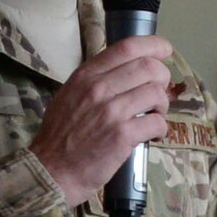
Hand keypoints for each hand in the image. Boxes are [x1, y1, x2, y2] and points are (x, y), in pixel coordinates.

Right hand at [28, 35, 174, 206]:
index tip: (165, 50)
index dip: (153, 45)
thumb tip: (126, 71)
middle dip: (163, 78)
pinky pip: (156, 122)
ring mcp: (111, 111)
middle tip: (160, 93)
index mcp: (86, 76)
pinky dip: (161, 128)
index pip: (126, 47)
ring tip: (155, 115)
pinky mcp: (122, 135)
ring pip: (156, 93)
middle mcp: (98, 88)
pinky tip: (153, 134)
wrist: (51, 170)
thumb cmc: (60, 136)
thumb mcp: (69, 95)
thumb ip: (95, 81)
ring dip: (162, 105)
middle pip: (148, 67)